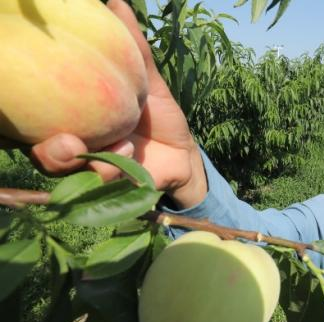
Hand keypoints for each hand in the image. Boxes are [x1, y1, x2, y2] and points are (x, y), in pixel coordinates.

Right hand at [28, 0, 206, 208]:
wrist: (185, 154)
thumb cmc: (159, 116)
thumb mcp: (147, 82)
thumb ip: (133, 50)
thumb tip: (116, 2)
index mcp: (75, 119)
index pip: (38, 118)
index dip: (24, 113)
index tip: (28, 89)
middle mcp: (74, 147)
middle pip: (42, 153)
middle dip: (48, 150)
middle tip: (65, 141)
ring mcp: (89, 170)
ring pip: (67, 174)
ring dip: (84, 161)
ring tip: (115, 145)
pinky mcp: (109, 187)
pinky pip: (100, 181)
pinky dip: (113, 167)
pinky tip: (129, 151)